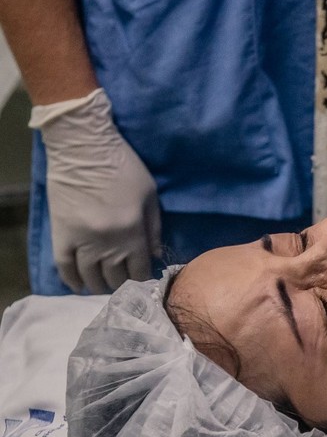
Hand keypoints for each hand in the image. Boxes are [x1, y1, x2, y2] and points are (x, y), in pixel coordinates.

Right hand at [31, 88, 160, 292]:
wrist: (84, 149)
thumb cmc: (124, 167)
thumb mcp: (150, 195)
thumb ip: (154, 228)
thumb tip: (155, 255)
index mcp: (131, 232)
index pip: (138, 268)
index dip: (142, 277)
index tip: (145, 279)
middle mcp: (106, 242)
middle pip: (115, 276)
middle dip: (122, 284)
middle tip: (126, 285)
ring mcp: (81, 240)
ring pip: (90, 275)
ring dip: (99, 285)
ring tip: (105, 287)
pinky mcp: (61, 234)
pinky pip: (64, 265)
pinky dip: (70, 279)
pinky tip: (79, 286)